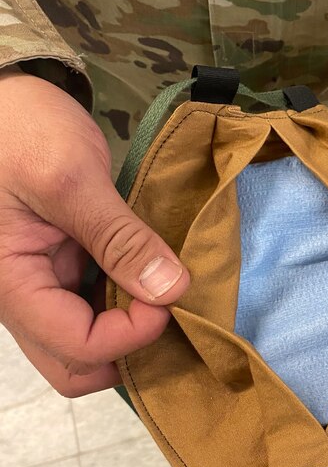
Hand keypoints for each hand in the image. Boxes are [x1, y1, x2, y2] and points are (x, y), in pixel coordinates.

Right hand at [0, 68, 189, 395]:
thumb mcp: (71, 178)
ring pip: (86, 344)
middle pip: (75, 365)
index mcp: (11, 285)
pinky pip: (92, 310)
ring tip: (167, 296)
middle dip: (127, 352)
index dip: (133, 334)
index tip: (171, 293)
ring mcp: (41, 286)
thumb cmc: (20, 129)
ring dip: (129, 331)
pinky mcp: (59, 271)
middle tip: (168, 309)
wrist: (3, 100)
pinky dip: (125, 305)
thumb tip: (171, 290)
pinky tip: (152, 279)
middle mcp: (22, 298)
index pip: (78, 347)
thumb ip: (119, 237)